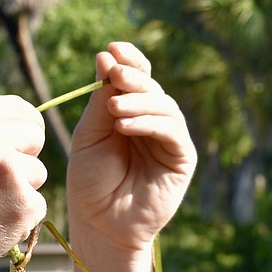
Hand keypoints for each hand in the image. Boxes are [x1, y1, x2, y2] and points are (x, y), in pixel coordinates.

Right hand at [0, 95, 47, 271]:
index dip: (22, 131)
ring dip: (21, 190)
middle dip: (24, 157)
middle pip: (36, 135)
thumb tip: (29, 122)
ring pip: (39, 172)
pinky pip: (38, 204)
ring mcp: (7, 168)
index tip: (11, 149)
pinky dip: (21, 218)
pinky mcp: (23, 201)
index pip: (22, 109)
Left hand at [67, 42, 196, 254]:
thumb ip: (100, 100)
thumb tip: (107, 55)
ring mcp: (169, 139)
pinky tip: (126, 125)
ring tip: (115, 108)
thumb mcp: (89, 134)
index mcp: (129, 113)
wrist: (99, 224)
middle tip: (114, 73)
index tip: (111, 47)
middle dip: (133, 76)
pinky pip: (172, 131)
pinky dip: (150, 123)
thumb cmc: (90, 182)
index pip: (135, 77)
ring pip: (165, 106)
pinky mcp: (182, 158)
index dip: (128, 59)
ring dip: (140, 101)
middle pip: (152, 87)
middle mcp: (151, 122)